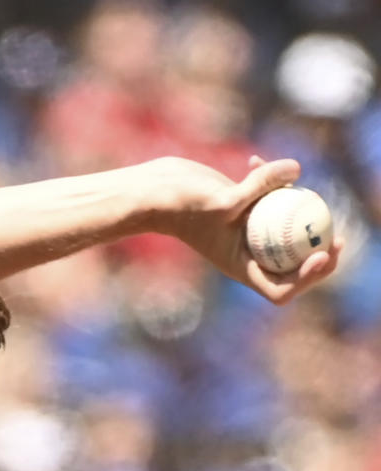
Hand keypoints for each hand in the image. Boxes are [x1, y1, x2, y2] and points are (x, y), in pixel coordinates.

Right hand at [148, 154, 342, 304]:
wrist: (154, 193)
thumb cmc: (182, 206)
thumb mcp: (223, 199)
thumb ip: (260, 185)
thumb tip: (297, 169)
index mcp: (241, 267)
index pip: (280, 289)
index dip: (307, 278)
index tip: (323, 255)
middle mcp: (245, 254)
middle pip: (290, 266)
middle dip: (317, 255)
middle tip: (338, 238)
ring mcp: (244, 231)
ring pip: (282, 231)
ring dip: (300, 218)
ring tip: (315, 199)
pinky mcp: (239, 207)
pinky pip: (265, 200)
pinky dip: (269, 183)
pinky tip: (257, 160)